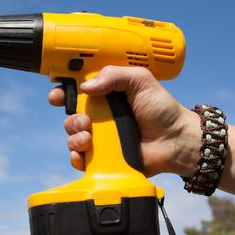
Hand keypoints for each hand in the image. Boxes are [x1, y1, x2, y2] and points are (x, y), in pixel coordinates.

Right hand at [48, 66, 200, 176]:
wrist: (176, 141)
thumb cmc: (161, 109)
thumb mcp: (140, 81)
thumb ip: (114, 75)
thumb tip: (86, 87)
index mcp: (106, 95)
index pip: (77, 91)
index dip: (64, 92)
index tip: (58, 95)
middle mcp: (101, 116)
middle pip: (71, 115)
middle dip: (70, 117)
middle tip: (85, 121)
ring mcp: (101, 138)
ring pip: (72, 136)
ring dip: (74, 136)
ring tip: (88, 137)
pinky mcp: (103, 158)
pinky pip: (80, 159)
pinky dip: (76, 157)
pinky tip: (83, 154)